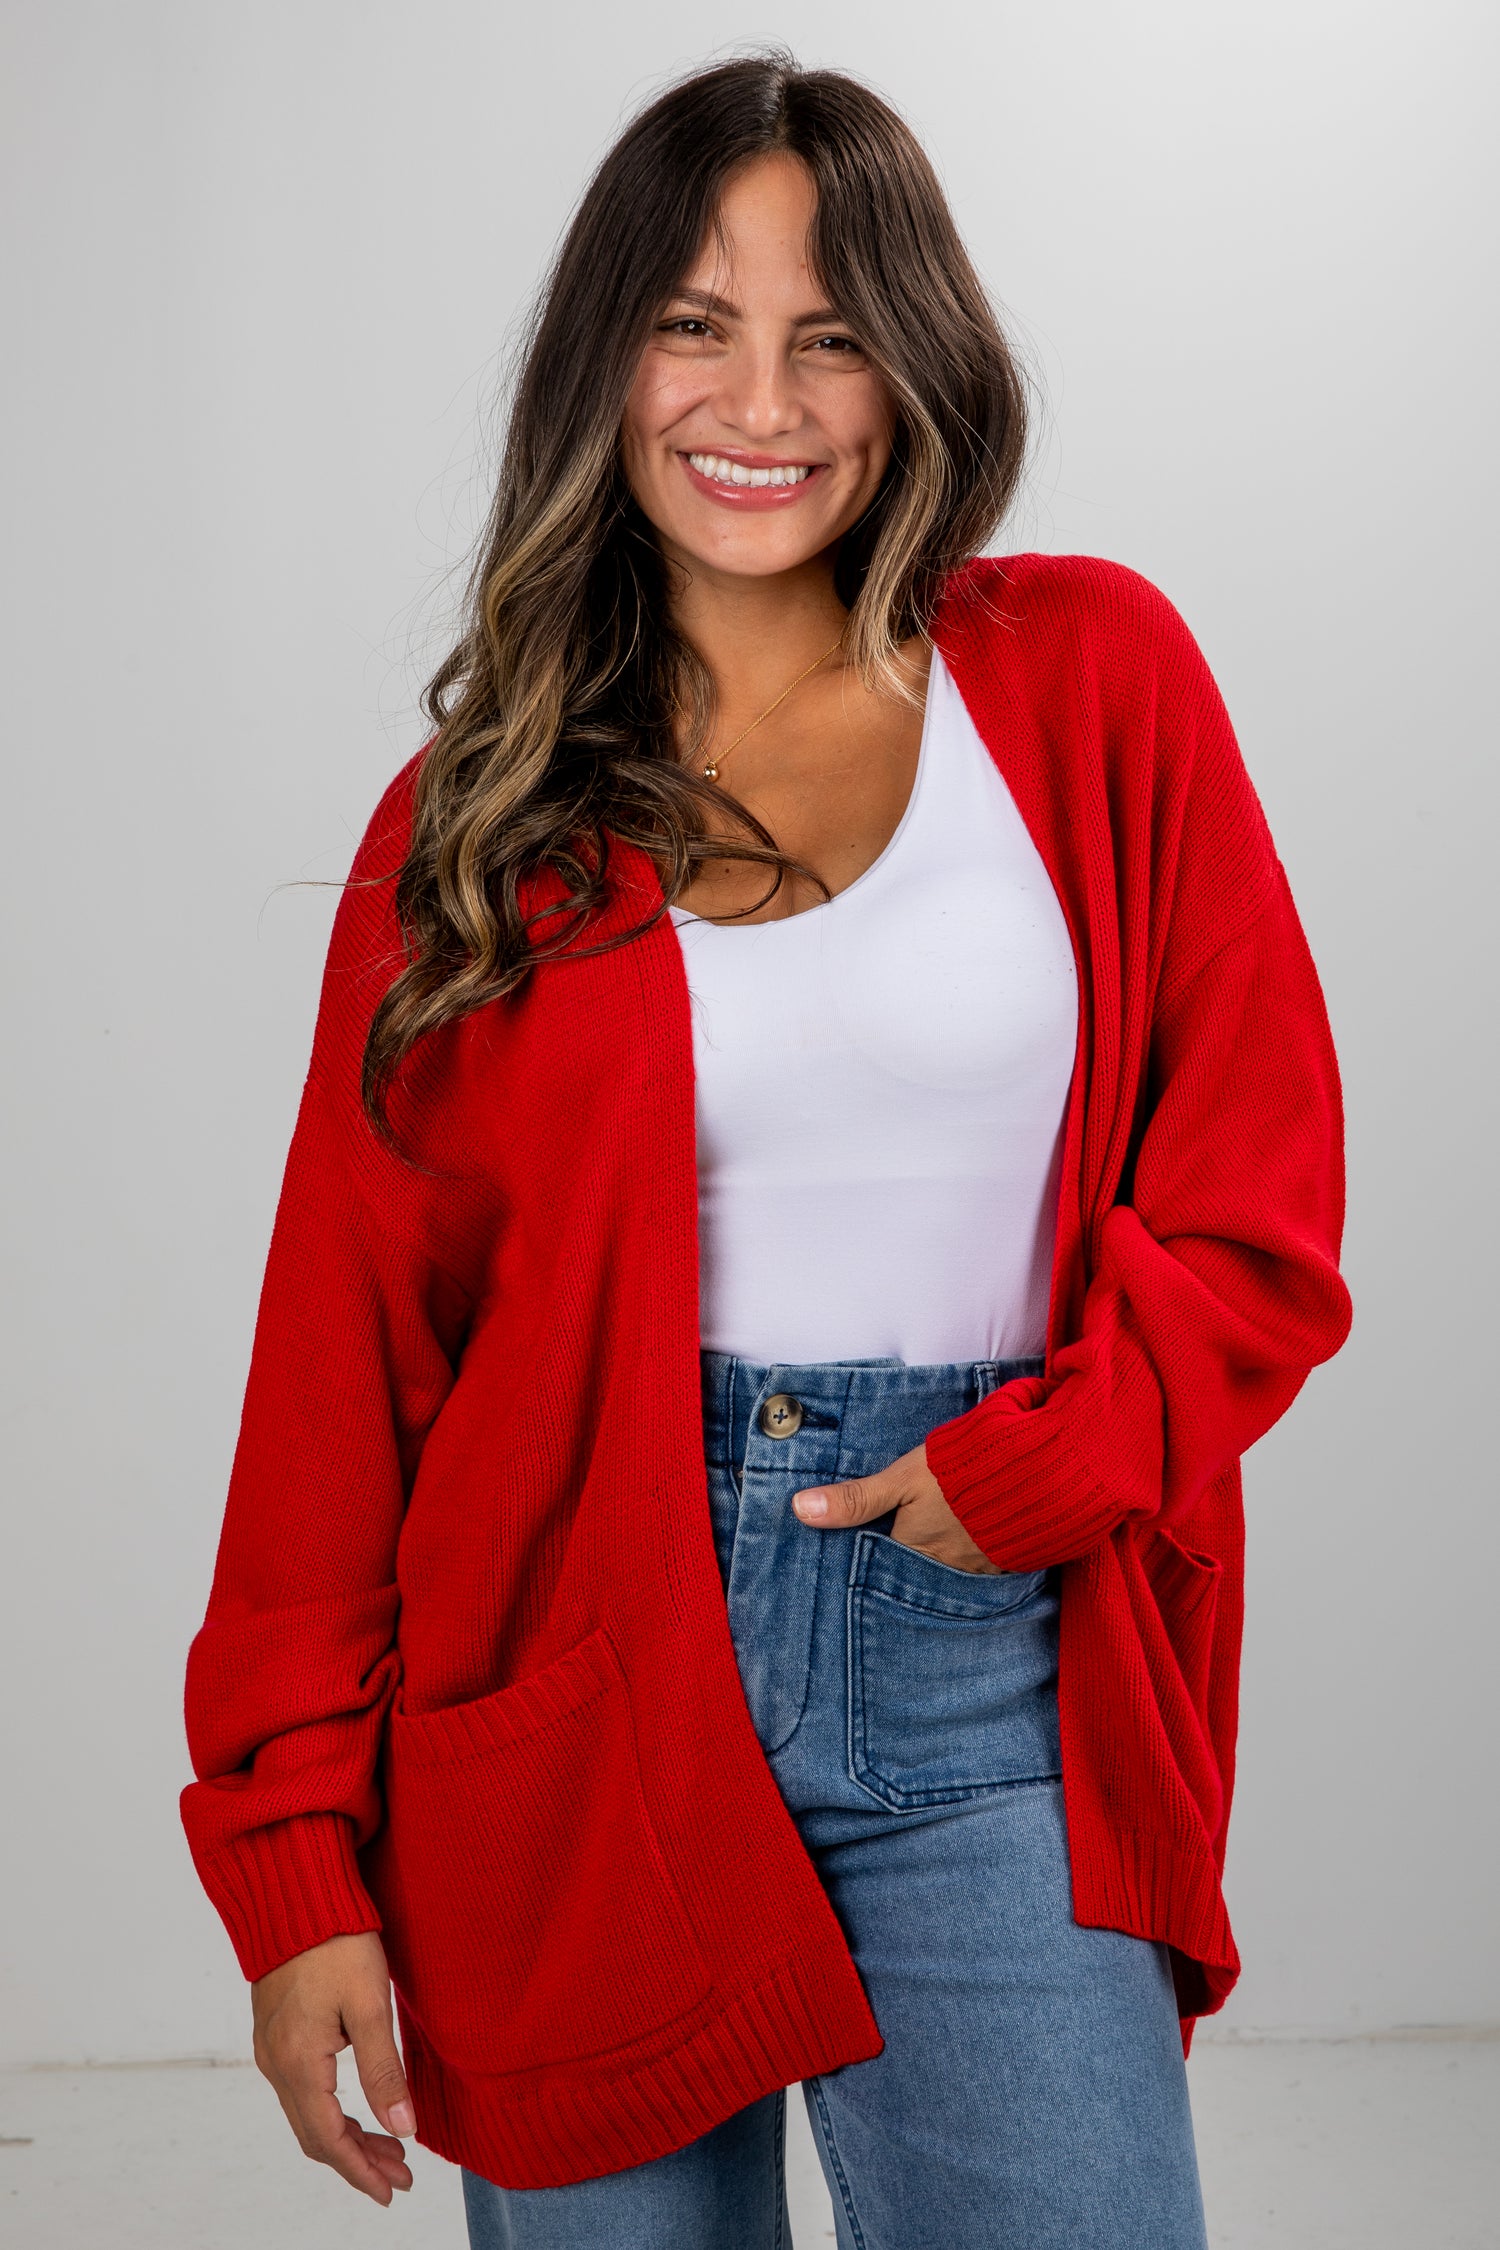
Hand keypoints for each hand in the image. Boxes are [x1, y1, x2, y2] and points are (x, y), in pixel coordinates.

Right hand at [251, 1930, 414, 2203]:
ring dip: (347, 2135)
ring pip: (308, 2113)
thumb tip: (404, 2128)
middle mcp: (277, 2063)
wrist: (294, 1893)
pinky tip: (359, 2105)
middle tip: (401, 2173)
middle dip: (358, 2159)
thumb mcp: (370, 2005)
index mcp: (299, 2064)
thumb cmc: (335, 1941)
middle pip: (316, 2135)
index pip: (329, 2140)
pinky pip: (301, 2090)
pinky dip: (331, 2109)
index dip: (361, 2171)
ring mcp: (272, 2048)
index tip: (392, 2191)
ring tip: (390, 2145)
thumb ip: (385, 2071)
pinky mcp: (276, 2031)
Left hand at [792, 1442, 1000, 1572]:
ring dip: (941, 1569)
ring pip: (950, 1577)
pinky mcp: (1008, 1560)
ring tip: (930, 1563)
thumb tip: (801, 1510)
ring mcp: (980, 1569)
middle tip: (894, 1574)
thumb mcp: (901, 1478)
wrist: (1033, 1472)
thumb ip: (855, 1498)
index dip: (871, 1570)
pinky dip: (974, 1563)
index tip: (857, 1573)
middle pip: (917, 1580)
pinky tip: (970, 1552)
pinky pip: (984, 1572)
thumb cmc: (961, 1472)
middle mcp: (945, 1570)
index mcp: (914, 1552)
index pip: (882, 1573)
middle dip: (906, 1577)